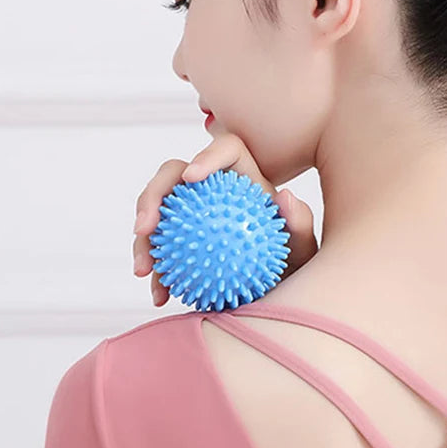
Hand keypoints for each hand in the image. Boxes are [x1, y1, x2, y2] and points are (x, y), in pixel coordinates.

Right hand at [132, 132, 318, 306]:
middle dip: (151, 197)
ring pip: (156, 216)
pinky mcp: (176, 243)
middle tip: (146, 229)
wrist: (278, 294)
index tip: (191, 179)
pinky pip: (159, 253)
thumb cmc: (293, 265)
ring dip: (143, 241)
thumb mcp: (303, 250)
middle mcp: (210, 189)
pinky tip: (160, 296)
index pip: (225, 150)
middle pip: (173, 177)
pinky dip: (156, 273)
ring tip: (143, 270)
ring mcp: (188, 215)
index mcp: (242, 176)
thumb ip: (300, 224)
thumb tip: (284, 196)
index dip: (205, 155)